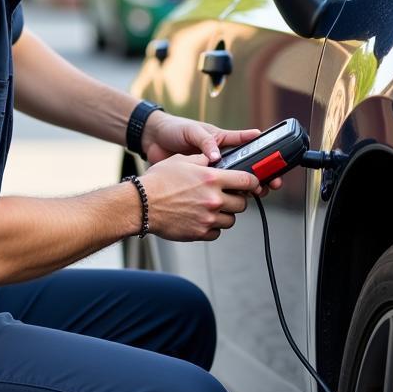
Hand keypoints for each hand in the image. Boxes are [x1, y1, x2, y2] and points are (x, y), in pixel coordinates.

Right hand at [138, 155, 260, 241]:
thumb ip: (202, 160)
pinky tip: (201, 219)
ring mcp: (208, 218)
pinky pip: (217, 233)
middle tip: (225, 197)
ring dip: (224, 215)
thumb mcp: (181, 160)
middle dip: (236, 200)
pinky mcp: (200, 233)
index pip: (247, 181)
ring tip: (210, 209)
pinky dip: (212, 228)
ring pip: (231, 220)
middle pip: (242, 204)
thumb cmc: (157, 181)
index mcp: (212, 178)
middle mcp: (214, 199)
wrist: (140, 204)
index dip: (252, 183)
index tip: (250, 184)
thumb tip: (214, 159)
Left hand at [140, 112, 282, 196]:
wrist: (153, 141)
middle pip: (245, 170)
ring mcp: (211, 173)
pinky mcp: (200, 184)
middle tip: (268, 186)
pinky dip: (224, 199)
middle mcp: (220, 158)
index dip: (263, 155)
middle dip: (259, 178)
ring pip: (234, 184)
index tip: (275, 163)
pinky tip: (229, 204)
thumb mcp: (193, 131)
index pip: (248, 147)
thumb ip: (207, 142)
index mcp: (222, 141)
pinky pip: (216, 193)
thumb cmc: (174, 130)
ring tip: (253, 196)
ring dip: (243, 191)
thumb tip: (217, 157)